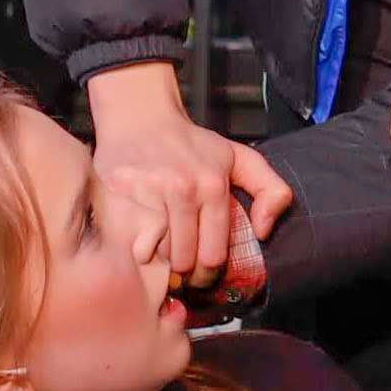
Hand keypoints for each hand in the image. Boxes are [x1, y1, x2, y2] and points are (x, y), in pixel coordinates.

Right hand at [87, 63, 291, 288]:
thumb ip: (270, 190)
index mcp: (214, 185)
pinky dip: (137, 244)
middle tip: (181, 268)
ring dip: (161, 259)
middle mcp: (183, 188)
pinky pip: (131, 238)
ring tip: (162, 249)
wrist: (142, 117)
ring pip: (158, 253)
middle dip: (185, 272)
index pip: (214, 255)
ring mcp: (150, 190)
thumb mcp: (239, 159)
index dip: (209, 273)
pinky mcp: (120, 191)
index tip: (202, 274)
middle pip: (185, 260)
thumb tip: (263, 230)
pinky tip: (141, 236)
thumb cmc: (191, 145)